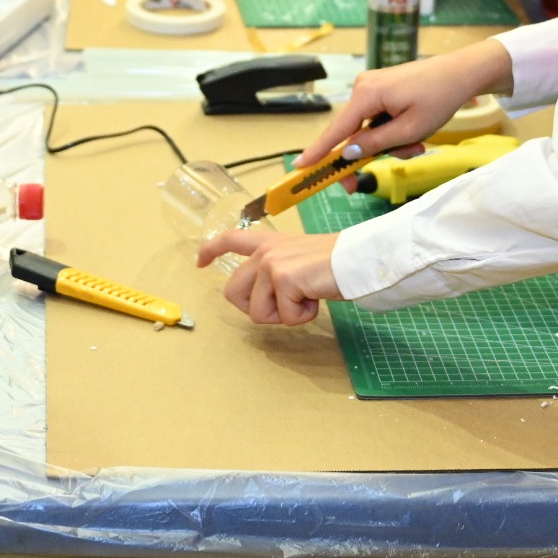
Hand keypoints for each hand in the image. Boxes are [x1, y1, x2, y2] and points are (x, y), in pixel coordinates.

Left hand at [196, 227, 344, 325]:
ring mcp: (271, 264)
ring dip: (284, 315)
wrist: (358, 259)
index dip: (210, 251)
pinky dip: (303, 316)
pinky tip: (315, 299)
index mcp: (269, 242)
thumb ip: (279, 270)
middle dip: (256, 309)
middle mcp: (265, 251)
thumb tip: (271, 294)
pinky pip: (284, 318)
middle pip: (233, 293)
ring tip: (306, 298)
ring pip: (257, 312)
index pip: (230, 239)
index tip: (199, 262)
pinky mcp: (283, 279)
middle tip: (284, 306)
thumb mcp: (300, 260)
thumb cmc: (336, 263)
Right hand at [294, 41, 514, 170]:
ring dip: (388, 145)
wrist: (461, 73)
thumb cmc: (439, 98)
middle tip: (367, 182)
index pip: (336, 130)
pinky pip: (376, 120)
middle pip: (351, 133)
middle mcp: (363, 87)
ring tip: (417, 145)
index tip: (300, 166)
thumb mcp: (410, 130)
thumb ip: (376, 144)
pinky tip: (414, 134)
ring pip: (367, 130)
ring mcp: (371, 87)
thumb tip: (347, 153)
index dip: (318, 151)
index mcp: (367, 94)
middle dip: (369, 155)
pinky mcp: (381, 89)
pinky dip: (391, 132)